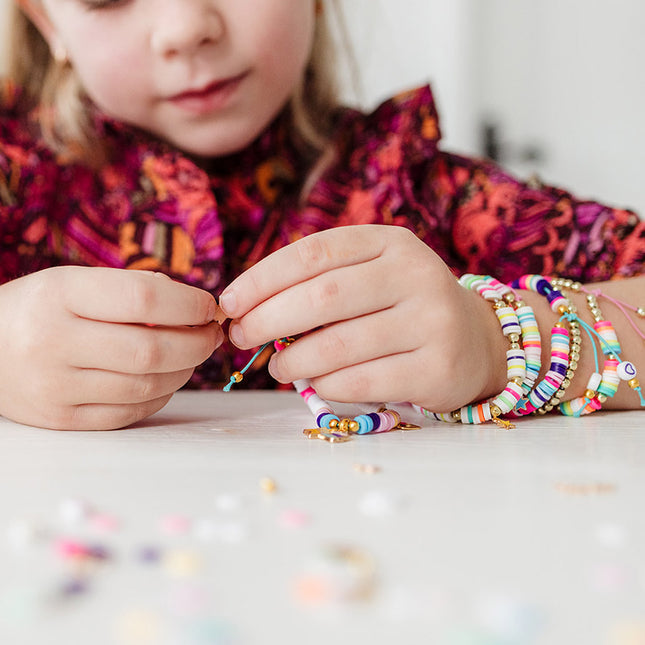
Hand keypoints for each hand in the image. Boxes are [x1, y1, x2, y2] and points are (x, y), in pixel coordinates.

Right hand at [0, 267, 222, 429]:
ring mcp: (55, 387)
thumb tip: (193, 306)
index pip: (144, 298)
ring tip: (192, 353)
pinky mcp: (61, 419)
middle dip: (198, 343)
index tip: (209, 307)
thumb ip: (130, 290)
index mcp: (60, 294)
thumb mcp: (73, 283)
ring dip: (185, 370)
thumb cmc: (40, 310)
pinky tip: (167, 378)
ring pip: (147, 385)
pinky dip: (161, 395)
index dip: (189, 304)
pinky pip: (131, 412)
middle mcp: (53, 341)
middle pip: (152, 350)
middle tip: (212, 335)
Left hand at [219, 225, 506, 411]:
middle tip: (242, 338)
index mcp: (390, 242)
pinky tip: (314, 383)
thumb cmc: (403, 307)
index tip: (229, 303)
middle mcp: (415, 274)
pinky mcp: (438, 368)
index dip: (262, 279)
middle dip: (267, 320)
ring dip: (293, 360)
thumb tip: (248, 311)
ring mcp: (432, 321)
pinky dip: (325, 385)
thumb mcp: (371, 277)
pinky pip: (362, 380)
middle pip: (322, 296)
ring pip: (338, 344)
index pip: (313, 253)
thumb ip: (321, 284)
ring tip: (277, 367)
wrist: (476, 341)